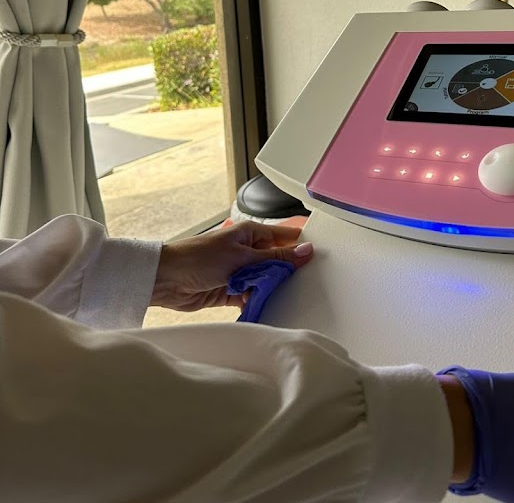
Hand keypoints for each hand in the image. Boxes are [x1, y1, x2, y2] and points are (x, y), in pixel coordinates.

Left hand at [151, 221, 312, 311]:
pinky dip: (257, 301)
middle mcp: (247, 251)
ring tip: (284, 298)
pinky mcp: (231, 290)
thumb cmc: (199, 258)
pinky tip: (265, 307)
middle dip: (287, 273)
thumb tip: (305, 251)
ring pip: (266, 281)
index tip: (320, 256)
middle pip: (277, 261)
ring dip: (271, 289)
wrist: (166, 280)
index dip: (301, 245)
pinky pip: (252, 296)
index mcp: (251, 233)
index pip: (284, 236)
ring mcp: (240, 271)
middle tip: (305, 284)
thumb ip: (276, 259)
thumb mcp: (243, 258)